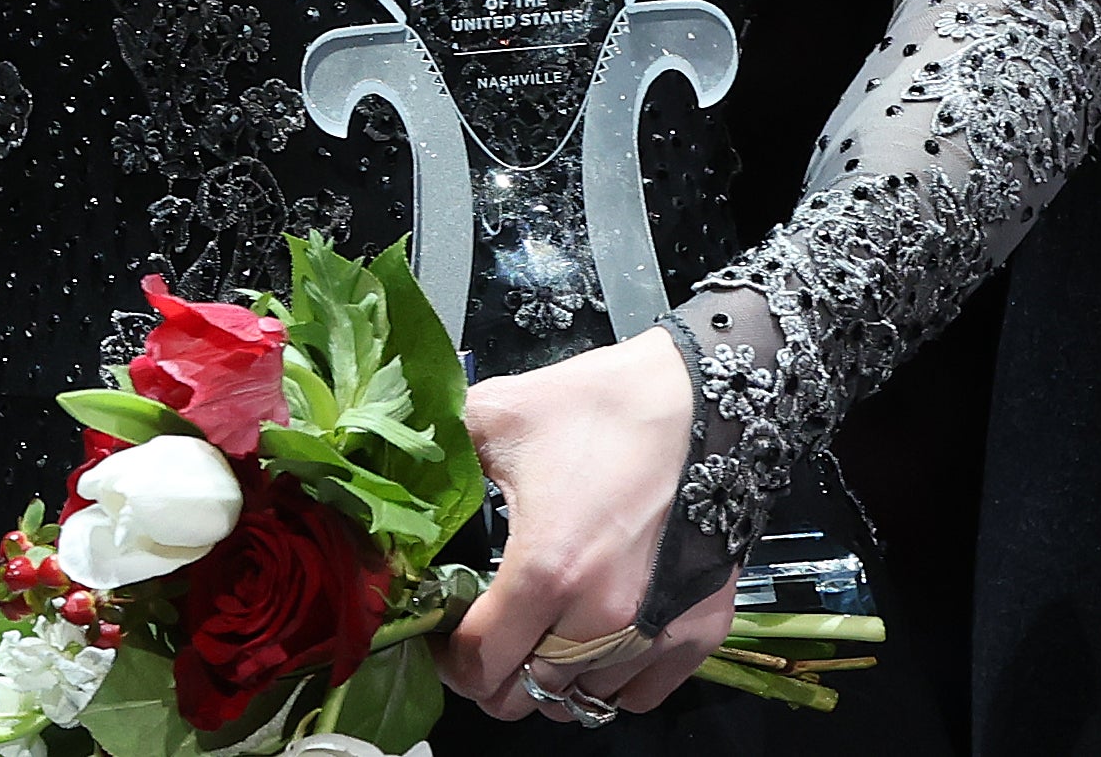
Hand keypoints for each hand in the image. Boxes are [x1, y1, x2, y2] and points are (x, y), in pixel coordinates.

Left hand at [450, 332, 727, 719]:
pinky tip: (599, 640)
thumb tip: (391, 476)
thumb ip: (439, 452)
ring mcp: (653, 632)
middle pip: (522, 698)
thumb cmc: (607, 407)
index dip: (448, 656)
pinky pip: (636, 696)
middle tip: (493, 636)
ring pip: (579, 702)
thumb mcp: (501, 414)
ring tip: (547, 631)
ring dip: (554, 677)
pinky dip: (612, 682)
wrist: (708, 399)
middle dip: (495, 675)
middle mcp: (600, 617)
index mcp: (545, 569)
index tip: (447, 635)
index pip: (476, 665)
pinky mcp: (698, 633)